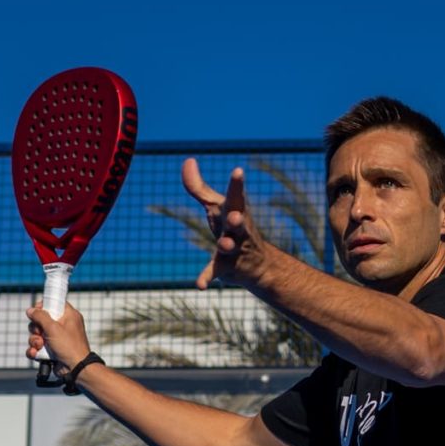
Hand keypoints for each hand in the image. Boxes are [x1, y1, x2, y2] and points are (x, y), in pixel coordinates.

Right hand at [25, 298, 91, 369]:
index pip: (54, 303)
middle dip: (36, 328)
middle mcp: (63, 326)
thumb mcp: (53, 328)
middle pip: (41, 320)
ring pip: (37, 334)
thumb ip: (40, 316)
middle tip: (40, 333)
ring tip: (40, 346)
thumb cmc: (69, 346)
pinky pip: (37, 347)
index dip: (43, 306)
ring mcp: (56, 339)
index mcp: (68, 316)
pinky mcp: (51, 350)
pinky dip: (34, 350)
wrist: (75, 369)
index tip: (37, 311)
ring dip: (34, 341)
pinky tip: (35, 354)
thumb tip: (30, 310)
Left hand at [181, 158, 276, 289]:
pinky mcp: (226, 267)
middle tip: (236, 215)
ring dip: (227, 244)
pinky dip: (206, 277)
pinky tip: (200, 286)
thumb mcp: (216, 206)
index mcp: (235, 210)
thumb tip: (188, 159)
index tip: (238, 171)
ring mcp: (234, 248)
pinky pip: (215, 271)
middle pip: (239, 220)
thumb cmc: (232, 228)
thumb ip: (198, 186)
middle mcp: (238, 228)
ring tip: (224, 244)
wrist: (257, 265)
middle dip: (238, 217)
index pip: (236, 195)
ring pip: (230, 245)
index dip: (236, 184)